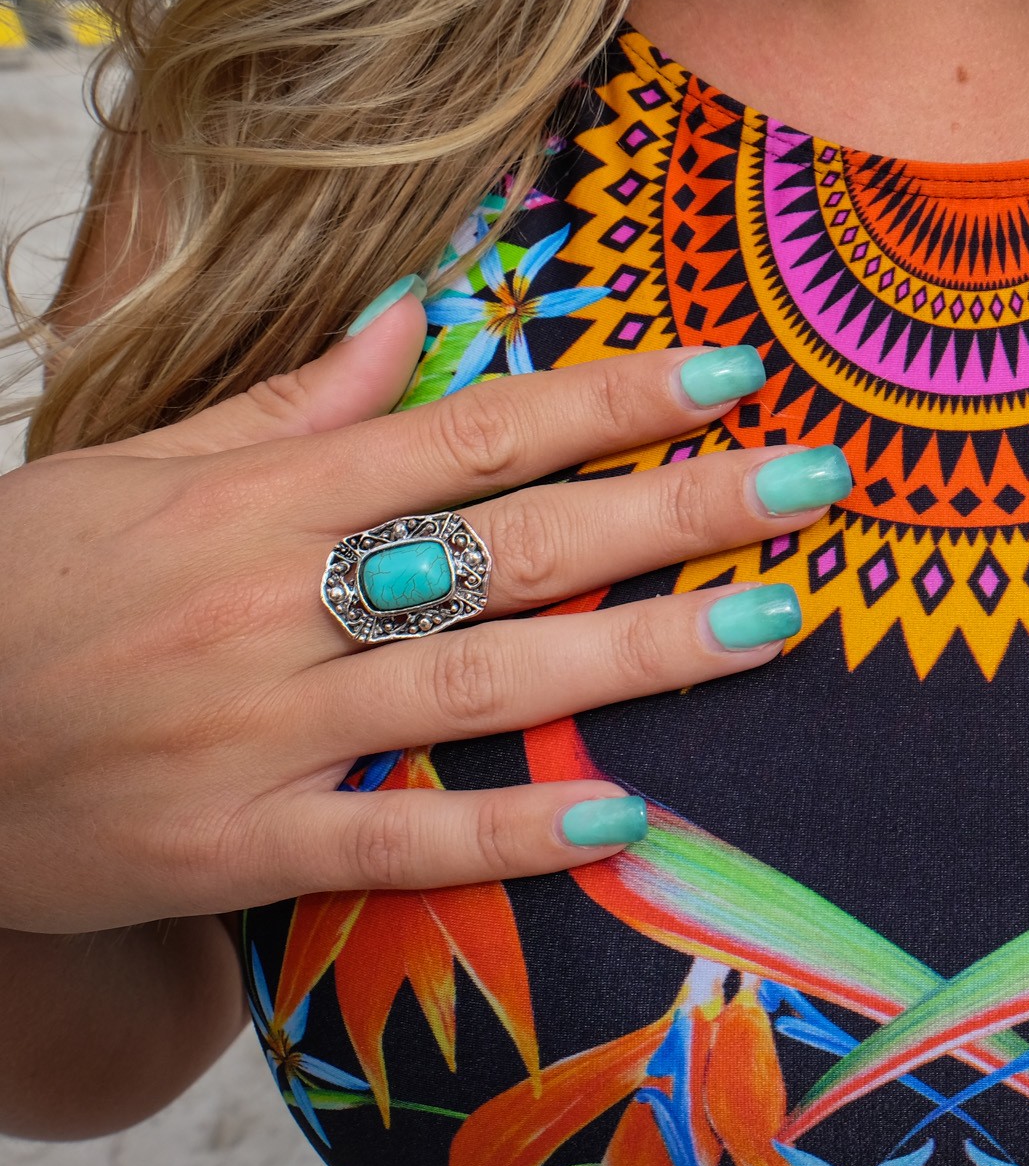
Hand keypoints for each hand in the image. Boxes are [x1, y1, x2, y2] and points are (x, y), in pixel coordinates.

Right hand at [0, 284, 845, 932]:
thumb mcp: (136, 470)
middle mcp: (275, 602)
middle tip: (813, 484)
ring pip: (480, 682)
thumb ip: (286, 405)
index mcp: (258, 497)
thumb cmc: (18, 591)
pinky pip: (389, 842)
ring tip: (772, 620)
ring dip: (637, 652)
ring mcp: (259, 729)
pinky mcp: (232, 846)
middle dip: (672, 509)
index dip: (610, 400)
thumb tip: (411, 320)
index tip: (728, 375)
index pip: (473, 431)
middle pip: (510, 544)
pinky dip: (505, 835)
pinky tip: (624, 819)